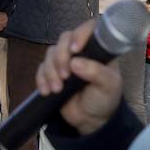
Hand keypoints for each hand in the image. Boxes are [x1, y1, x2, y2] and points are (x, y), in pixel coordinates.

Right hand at [35, 19, 124, 134]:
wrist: (91, 120)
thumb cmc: (105, 99)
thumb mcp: (108, 86)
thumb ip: (96, 73)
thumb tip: (75, 62)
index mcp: (98, 49)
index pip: (89, 29)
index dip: (80, 34)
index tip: (75, 49)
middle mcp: (81, 51)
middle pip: (64, 39)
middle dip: (61, 57)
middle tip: (65, 76)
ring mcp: (66, 60)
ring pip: (51, 53)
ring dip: (51, 71)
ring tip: (57, 89)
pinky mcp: (53, 72)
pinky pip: (41, 68)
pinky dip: (41, 79)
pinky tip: (46, 91)